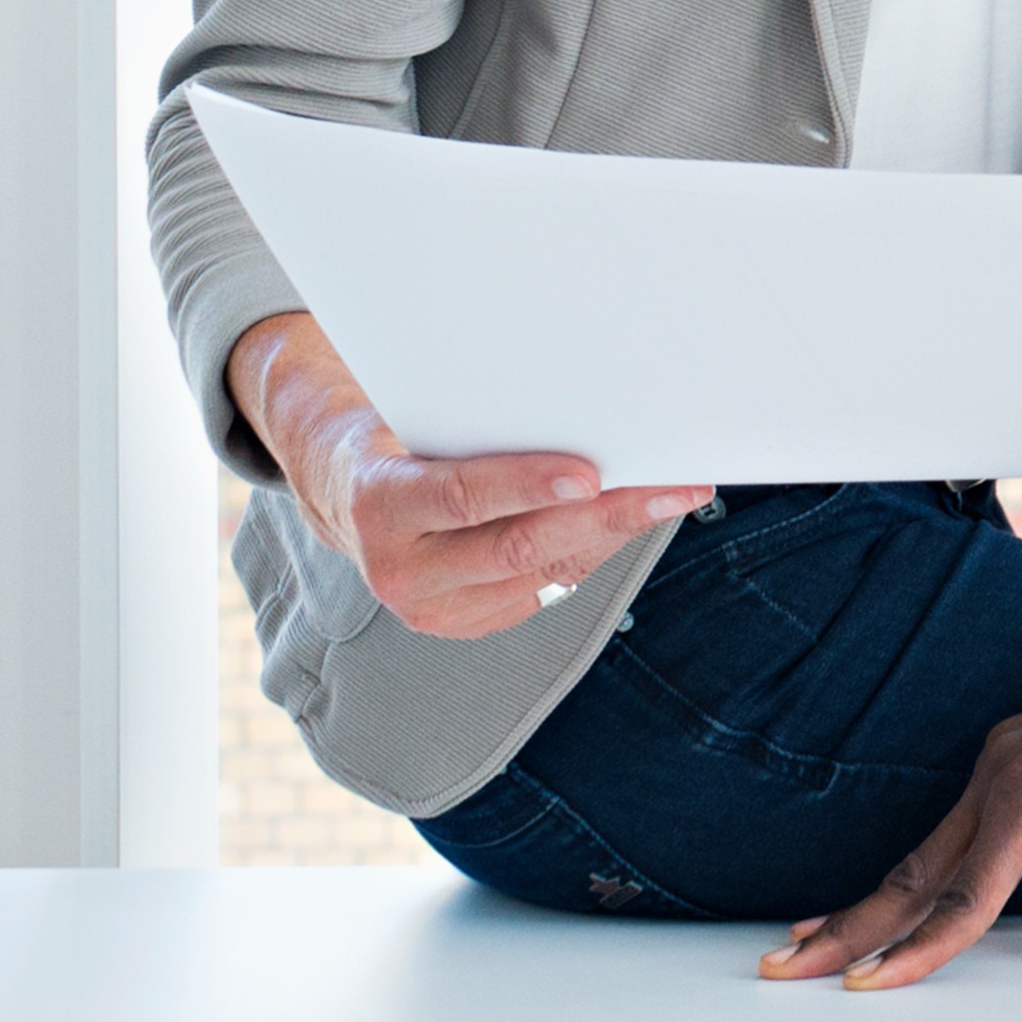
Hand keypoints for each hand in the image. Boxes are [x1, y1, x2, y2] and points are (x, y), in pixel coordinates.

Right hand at [234, 312, 711, 640]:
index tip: (590, 473)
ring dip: (616, 531)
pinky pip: (550, 584)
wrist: (346, 490)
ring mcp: (437, 608)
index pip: (460, 498)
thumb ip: (470, 417)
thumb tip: (573, 399)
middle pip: (518, 546)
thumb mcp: (406, 411)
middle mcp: (401, 571)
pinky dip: (596, 547)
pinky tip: (634, 515)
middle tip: (669, 485)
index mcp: (375, 508)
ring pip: (545, 570)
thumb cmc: (392, 432)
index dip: (526, 486)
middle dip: (603, 514)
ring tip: (674, 494)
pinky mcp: (472, 621)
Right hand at [761, 668, 1021, 1006]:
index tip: (867, 985)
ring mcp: (999, 764)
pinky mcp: (1013, 761)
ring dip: (869, 899)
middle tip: (785, 967)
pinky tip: (887, 888)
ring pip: (921, 849)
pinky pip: (946, 827)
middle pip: (912, 871)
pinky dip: (912, 868)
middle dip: (848, 925)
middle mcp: (996, 776)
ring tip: (809, 937)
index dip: (917, 949)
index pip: (961, 895)